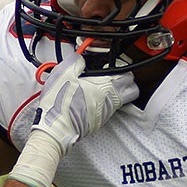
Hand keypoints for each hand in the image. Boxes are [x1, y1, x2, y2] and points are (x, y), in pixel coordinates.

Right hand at [9, 54, 137, 186]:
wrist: (54, 129)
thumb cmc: (59, 103)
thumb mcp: (63, 72)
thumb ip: (75, 60)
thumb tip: (79, 58)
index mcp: (105, 87)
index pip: (128, 77)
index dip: (122, 69)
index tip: (112, 66)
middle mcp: (110, 102)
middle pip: (131, 91)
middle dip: (125, 82)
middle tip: (113, 76)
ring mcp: (105, 114)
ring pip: (120, 101)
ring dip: (114, 93)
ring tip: (98, 87)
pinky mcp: (97, 122)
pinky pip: (107, 110)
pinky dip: (103, 103)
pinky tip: (89, 98)